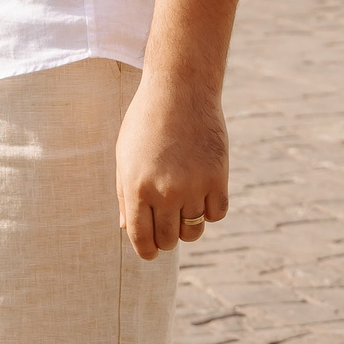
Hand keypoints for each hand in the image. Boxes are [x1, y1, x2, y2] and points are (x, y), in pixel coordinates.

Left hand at [115, 74, 229, 259]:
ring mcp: (193, 187)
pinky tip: (202, 193)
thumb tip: (127, 229)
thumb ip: (125, 195)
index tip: (150, 252)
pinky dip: (209, 210)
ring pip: (193, 230)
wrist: (180, 91)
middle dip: (166, 237)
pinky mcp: (218, 179)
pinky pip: (216, 214)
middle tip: (166, 223)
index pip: (141, 238)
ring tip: (183, 205)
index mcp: (136, 187)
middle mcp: (164, 192)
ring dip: (188, 225)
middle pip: (168, 239)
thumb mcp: (125, 156)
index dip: (146, 250)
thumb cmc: (147, 122)